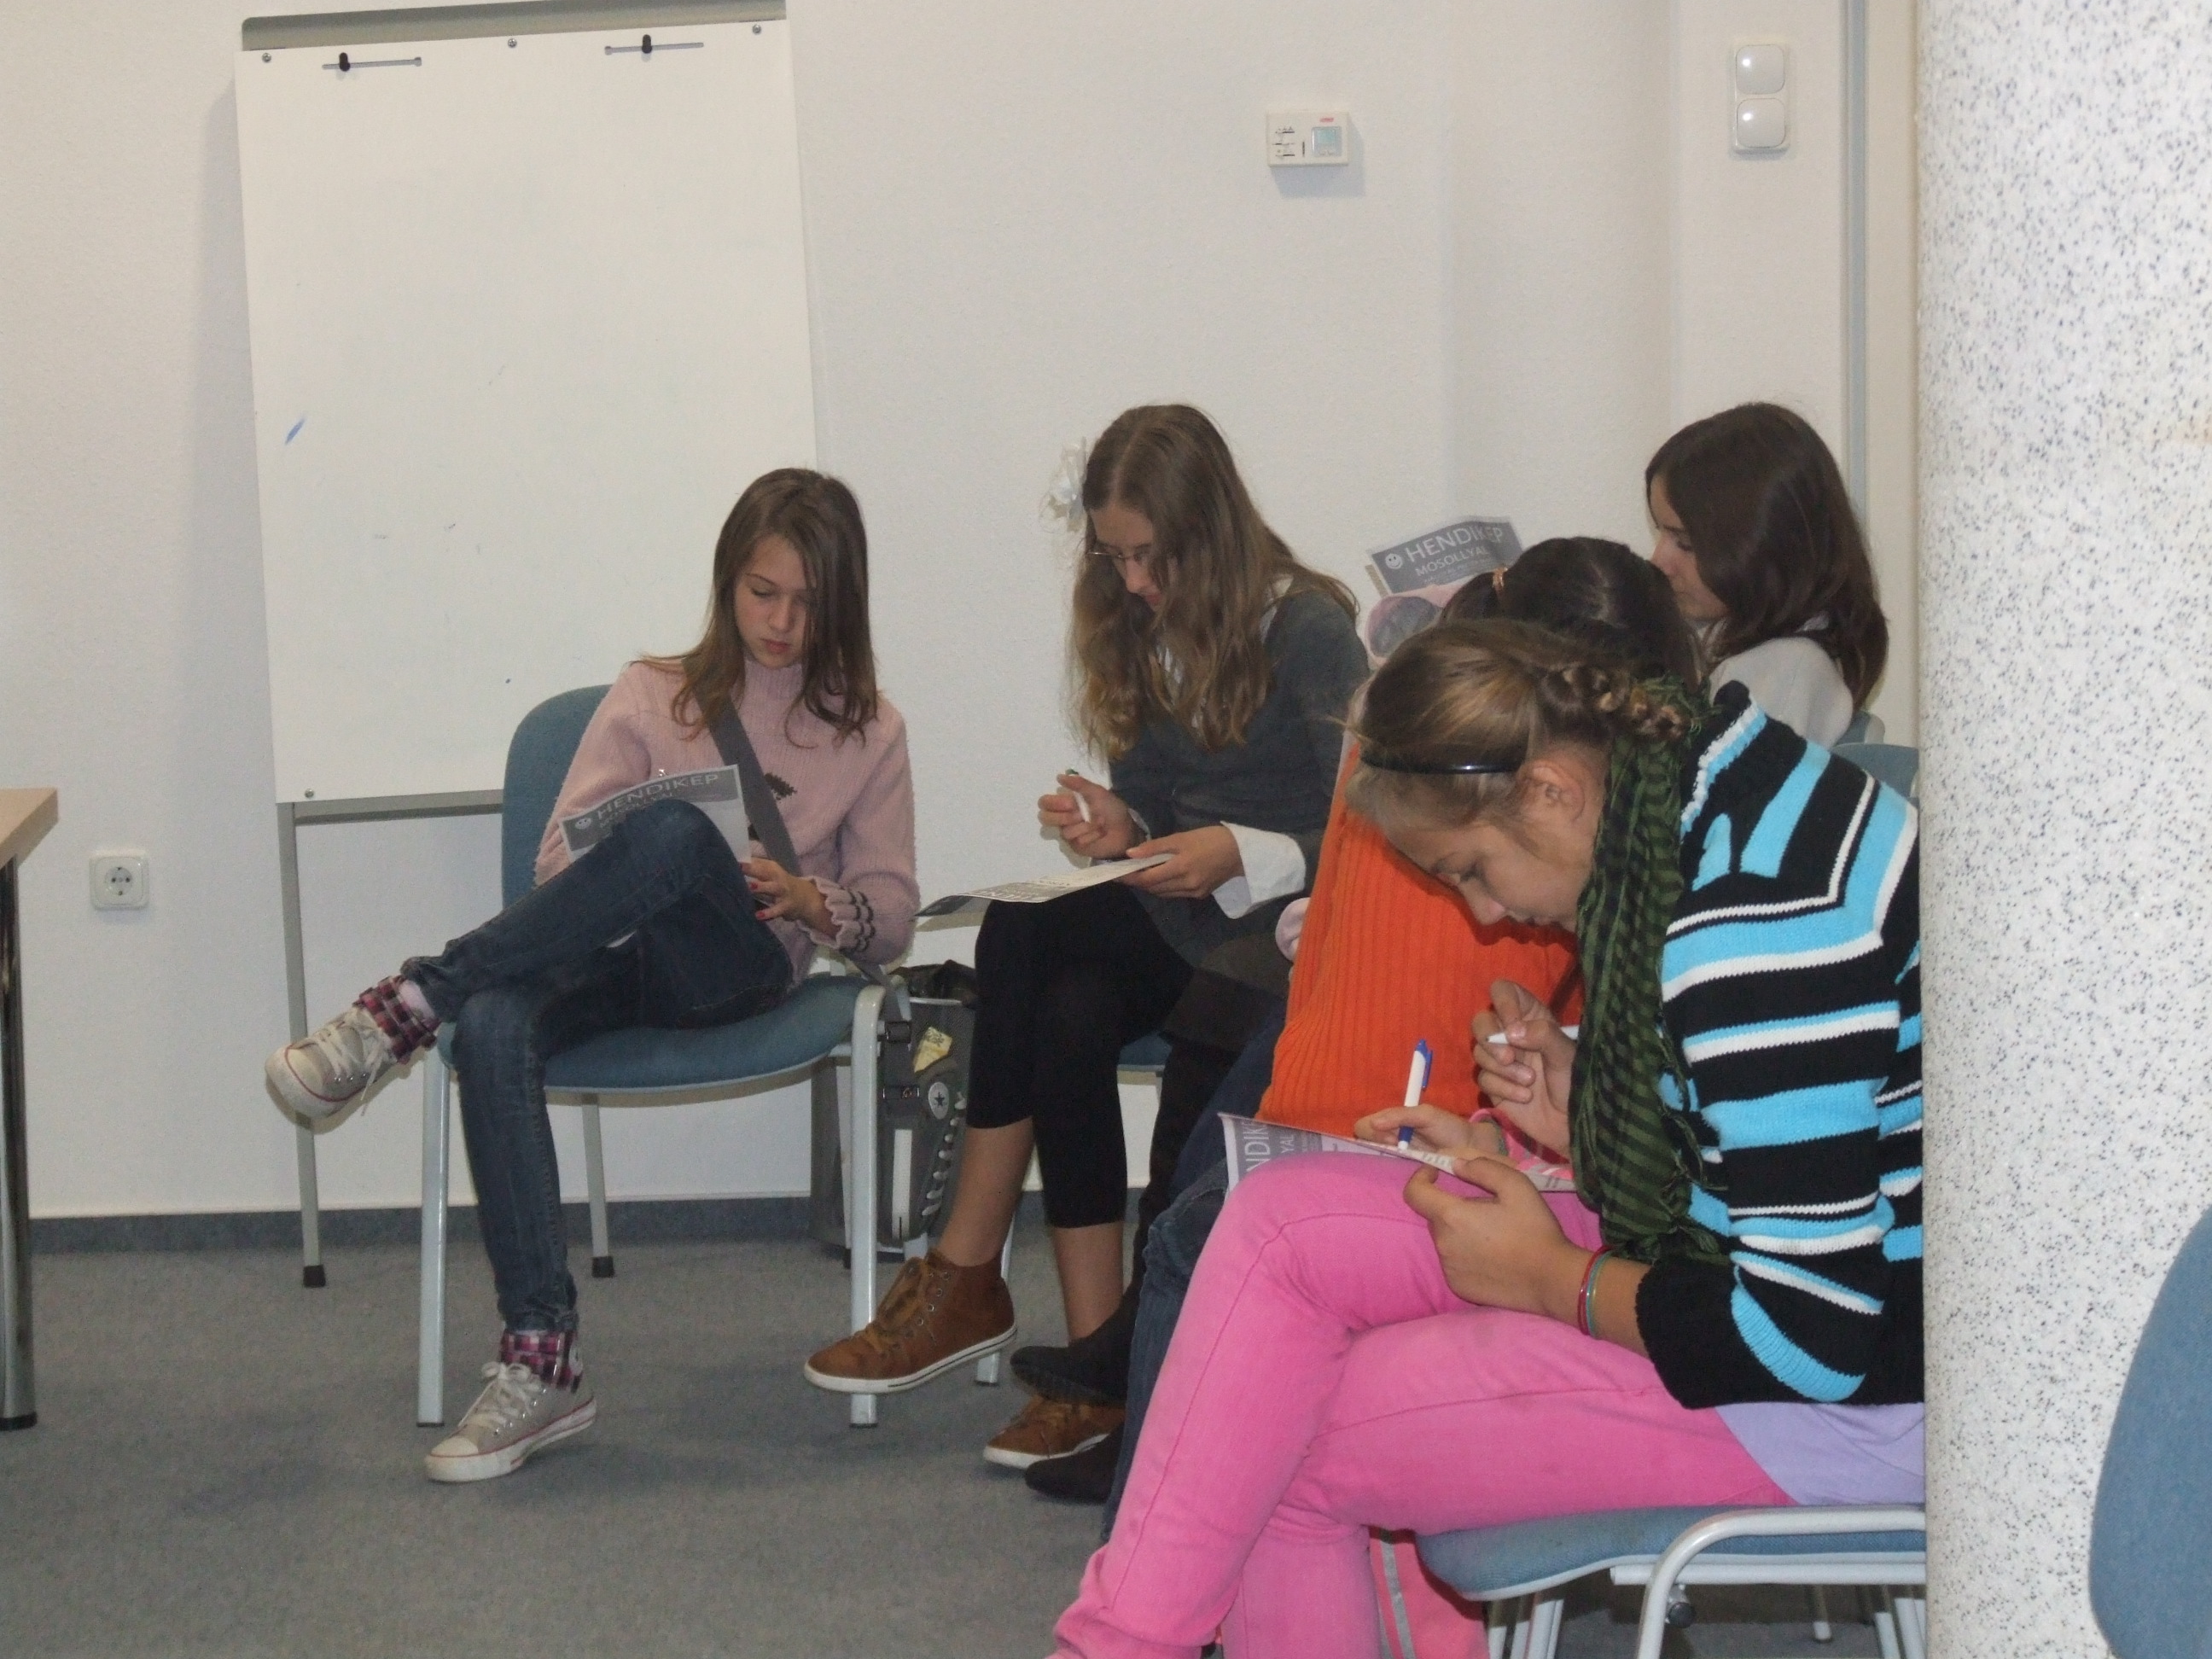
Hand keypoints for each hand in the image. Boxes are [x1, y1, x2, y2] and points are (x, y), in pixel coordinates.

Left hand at [742, 858, 831, 933]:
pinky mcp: (786, 906)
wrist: (805, 898)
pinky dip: (768, 912)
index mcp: (772, 868)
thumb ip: (754, 869)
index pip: (757, 862)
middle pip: (765, 871)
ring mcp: (783, 891)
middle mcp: (778, 877)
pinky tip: (758, 915)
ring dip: (761, 887)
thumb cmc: (780, 884)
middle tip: (738, 867)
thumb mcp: (770, 874)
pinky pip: (776, 909)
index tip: (730, 860)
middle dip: (752, 869)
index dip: (744, 861)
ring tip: (749, 887)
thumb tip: (733, 863)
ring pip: (772, 888)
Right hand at [1039, 772, 1136, 858]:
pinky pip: (1077, 841)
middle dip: (1065, 816)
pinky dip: (1091, 835)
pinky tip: (1100, 833)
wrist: (1126, 828)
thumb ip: (1079, 784)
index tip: (1070, 802)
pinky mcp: (1076, 846)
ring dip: (1086, 826)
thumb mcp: (1097, 792)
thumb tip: (1059, 777)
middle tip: (1081, 815)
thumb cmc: (1111, 809)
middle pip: (1045, 818)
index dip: (1053, 803)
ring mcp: (1068, 833)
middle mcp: (1063, 818)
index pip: (1045, 802)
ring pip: (1065, 831)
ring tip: (1100, 823)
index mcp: (1066, 803)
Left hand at [1125, 826, 1242, 900]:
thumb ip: (1155, 847)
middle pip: (1153, 888)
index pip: (1147, 878)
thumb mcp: (1182, 837)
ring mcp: (1194, 892)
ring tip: (1141, 874)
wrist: (1241, 852)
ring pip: (1163, 893)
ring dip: (1150, 886)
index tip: (1116, 874)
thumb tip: (1131, 854)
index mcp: (1180, 868)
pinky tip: (1162, 877)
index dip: (1130, 878)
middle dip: (1138, 882)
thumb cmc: (1211, 838)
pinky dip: (1164, 887)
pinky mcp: (1200, 895)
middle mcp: (1186, 885)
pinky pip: (1175, 894)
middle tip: (1125, 873)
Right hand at [1353, 1105, 1504, 1156]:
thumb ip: (1399, 1115)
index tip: (1391, 1136)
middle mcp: (1388, 1139)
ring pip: (1372, 1158)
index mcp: (1391, 1121)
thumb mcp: (1425, 1115)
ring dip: (1386, 1155)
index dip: (1371, 1131)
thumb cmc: (1448, 1127)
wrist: (1471, 1148)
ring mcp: (1395, 1156)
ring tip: (1407, 1154)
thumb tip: (1372, 1124)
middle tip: (1401, 1146)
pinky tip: (1407, 1165)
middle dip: (1378, 1143)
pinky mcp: (1403, 1172)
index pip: (1363, 1126)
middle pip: (1364, 1142)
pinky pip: (1386, 1171)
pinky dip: (1391, 1168)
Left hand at [1401, 1155, 1585, 1317]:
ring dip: (1459, 1231)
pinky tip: (1492, 1256)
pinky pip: (1453, 1261)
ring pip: (1445, 1239)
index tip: (1436, 1172)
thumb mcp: (1516, 1185)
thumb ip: (1481, 1168)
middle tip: (1485, 1208)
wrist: (1552, 1279)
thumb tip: (1455, 1165)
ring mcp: (1449, 1268)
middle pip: (1435, 1217)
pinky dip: (1464, 1253)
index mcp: (1451, 1217)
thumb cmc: (1534, 1229)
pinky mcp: (1458, 1286)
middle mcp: (1443, 1244)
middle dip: (1452, 1206)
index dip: (1420, 1177)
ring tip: (1492, 1233)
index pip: (1413, 1193)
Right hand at [1471, 979, 1573, 1157]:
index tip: (1512, 1027)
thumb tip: (1511, 1031)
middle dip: (1490, 1040)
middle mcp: (1512, 1035)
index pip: (1504, 992)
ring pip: (1479, 1051)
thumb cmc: (1577, 1084)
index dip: (1503, 1003)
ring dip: (1503, 1069)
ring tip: (1529, 1082)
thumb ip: (1543, 1035)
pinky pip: (1484, 1078)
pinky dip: (1503, 1088)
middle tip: (1508, 1057)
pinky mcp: (1493, 1084)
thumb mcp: (1566, 1055)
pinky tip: (1524, 1097)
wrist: (1572, 1124)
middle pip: (1481, 1021)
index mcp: (1531, 1018)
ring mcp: (1500, 1060)